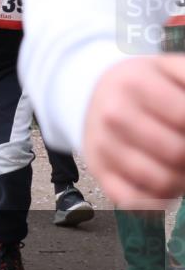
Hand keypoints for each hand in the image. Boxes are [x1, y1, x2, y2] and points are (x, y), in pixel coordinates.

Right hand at [82, 56, 184, 208]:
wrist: (94, 94)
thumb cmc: (143, 85)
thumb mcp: (170, 69)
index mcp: (136, 84)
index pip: (184, 117)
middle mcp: (114, 115)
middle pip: (176, 153)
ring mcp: (103, 145)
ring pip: (159, 181)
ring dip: (183, 182)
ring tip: (184, 169)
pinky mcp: (97, 169)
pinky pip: (134, 200)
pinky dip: (158, 200)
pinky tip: (168, 185)